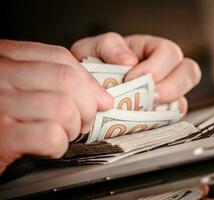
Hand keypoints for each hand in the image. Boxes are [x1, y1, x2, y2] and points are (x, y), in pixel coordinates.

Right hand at [0, 40, 112, 171]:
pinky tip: (48, 147)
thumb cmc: (0, 113)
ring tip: (62, 134)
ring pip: (64, 109)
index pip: (59, 57)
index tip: (100, 99)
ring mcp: (0, 104)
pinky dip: (58, 146)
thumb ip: (52, 80)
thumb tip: (101, 97)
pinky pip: (50, 136)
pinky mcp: (2, 137)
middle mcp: (1, 75)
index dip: (88, 80)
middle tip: (82, 121)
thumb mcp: (18, 85)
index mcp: (5, 57)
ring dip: (72, 128)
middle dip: (86, 106)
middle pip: (67, 80)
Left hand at [71, 33, 200, 112]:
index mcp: (150, 49)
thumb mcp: (94, 48)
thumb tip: (129, 61)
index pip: (168, 52)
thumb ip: (109, 46)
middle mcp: (164, 69)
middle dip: (170, 87)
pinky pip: (174, 116)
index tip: (131, 78)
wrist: (87, 89)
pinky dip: (164, 119)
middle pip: (189, 71)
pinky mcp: (161, 111)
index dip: (155, 67)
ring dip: (169, 105)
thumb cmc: (93, 65)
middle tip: (149, 97)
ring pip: (185, 96)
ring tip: (148, 110)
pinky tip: (147, 119)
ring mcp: (165, 91)